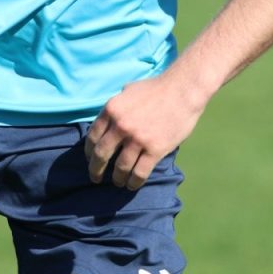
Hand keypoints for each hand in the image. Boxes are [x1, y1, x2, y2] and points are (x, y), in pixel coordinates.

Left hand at [85, 74, 204, 188]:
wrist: (184, 90)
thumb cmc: (157, 88)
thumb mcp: (128, 91)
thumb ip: (117, 106)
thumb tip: (110, 118)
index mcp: (111, 110)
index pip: (93, 137)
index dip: (89, 152)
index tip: (90, 159)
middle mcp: (121, 126)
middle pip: (101, 154)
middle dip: (96, 170)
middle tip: (96, 178)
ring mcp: (138, 139)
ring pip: (121, 167)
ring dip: (117, 178)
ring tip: (118, 182)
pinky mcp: (155, 149)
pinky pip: (140, 172)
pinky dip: (134, 182)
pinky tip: (132, 185)